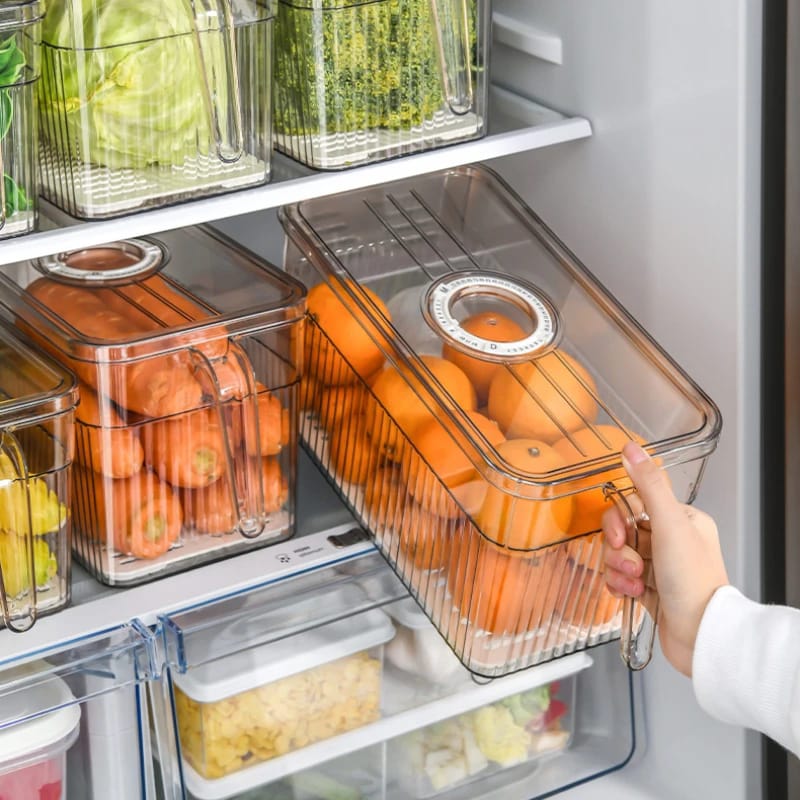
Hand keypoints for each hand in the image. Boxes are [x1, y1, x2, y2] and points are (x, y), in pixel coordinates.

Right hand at [602, 441, 728, 676]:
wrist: (701, 636)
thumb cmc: (693, 582)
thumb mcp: (670, 526)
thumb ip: (647, 486)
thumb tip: (631, 449)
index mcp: (681, 519)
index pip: (632, 504)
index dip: (618, 520)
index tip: (621, 535)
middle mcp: (670, 540)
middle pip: (621, 530)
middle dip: (619, 549)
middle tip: (632, 563)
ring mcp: (658, 566)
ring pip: (617, 555)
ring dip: (619, 569)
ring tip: (636, 584)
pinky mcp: (648, 589)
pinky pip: (618, 577)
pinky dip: (619, 585)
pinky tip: (630, 594)